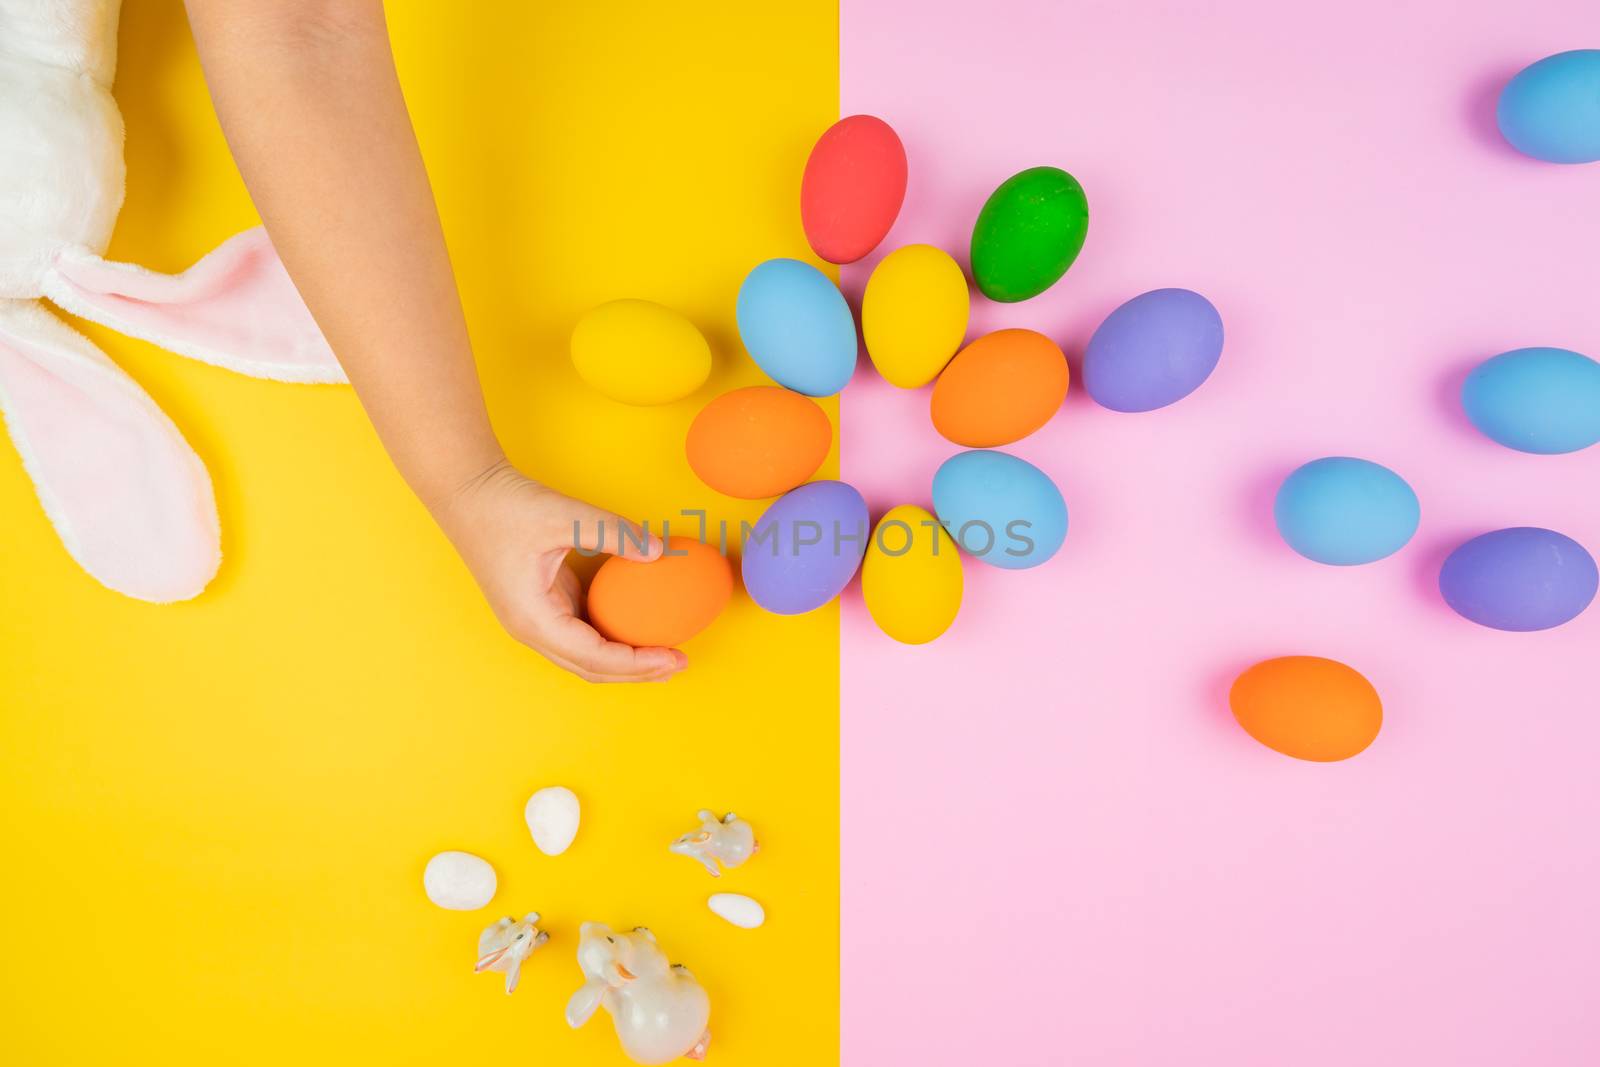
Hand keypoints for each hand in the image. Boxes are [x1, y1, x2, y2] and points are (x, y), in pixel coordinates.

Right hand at [433, 459, 688, 682]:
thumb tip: (658, 551)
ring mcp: (535, 620)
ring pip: (585, 656)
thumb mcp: (563, 515)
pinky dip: (610, 639)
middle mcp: (532, 629)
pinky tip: (636, 630)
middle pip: (591, 668)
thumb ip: (612, 533)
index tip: (673, 657)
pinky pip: (581, 634)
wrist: (467, 492)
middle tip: (679, 663)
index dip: (636, 664)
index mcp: (533, 618)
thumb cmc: (505, 506)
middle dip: (636, 672)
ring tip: (664, 655)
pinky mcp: (541, 606)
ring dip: (624, 661)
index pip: (594, 658)